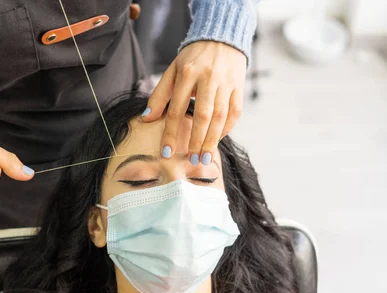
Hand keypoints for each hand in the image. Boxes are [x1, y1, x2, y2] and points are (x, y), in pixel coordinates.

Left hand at [143, 41, 246, 164]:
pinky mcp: (239, 87)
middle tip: (192, 160)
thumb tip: (146, 118)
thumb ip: (160, 94)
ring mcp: (226, 83)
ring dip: (212, 140)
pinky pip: (235, 112)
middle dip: (197, 141)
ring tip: (205, 158)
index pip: (177, 109)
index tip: (167, 152)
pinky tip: (217, 140)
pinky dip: (226, 129)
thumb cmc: (193, 58)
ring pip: (221, 116)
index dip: (172, 132)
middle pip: (203, 115)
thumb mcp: (173, 70)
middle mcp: (208, 78)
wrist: (222, 37)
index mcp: (187, 73)